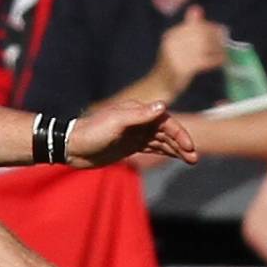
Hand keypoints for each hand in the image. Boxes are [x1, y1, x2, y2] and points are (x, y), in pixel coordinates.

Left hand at [67, 100, 200, 166]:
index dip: (179, 134)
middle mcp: (139, 121)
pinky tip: (175, 157)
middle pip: (167, 131)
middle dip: (182, 144)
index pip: (165, 121)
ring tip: (191, 160)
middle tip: (194, 159)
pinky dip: (165, 151)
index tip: (189, 148)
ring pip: (162, 140)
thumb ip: (139, 115)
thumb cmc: (92, 133)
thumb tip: (163, 105)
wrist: (73, 147)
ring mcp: (135, 133)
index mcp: (137, 112)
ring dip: (176, 149)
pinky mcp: (130, 144)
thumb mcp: (116, 123)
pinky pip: (153, 146)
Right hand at [156, 6, 227, 88]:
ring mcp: (176, 56)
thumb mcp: (177, 42)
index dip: (211, 27)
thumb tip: (197, 8)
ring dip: (218, 49)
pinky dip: (215, 60)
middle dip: (216, 37)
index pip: (195, 26)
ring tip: (225, 51)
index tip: (221, 30)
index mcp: (171, 35)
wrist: (160, 86)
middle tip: (226, 41)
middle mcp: (172, 43)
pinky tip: (222, 60)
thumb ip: (187, 27)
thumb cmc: (172, 64)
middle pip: (200, 35)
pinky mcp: (182, 69)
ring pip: (204, 47)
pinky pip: (204, 61)